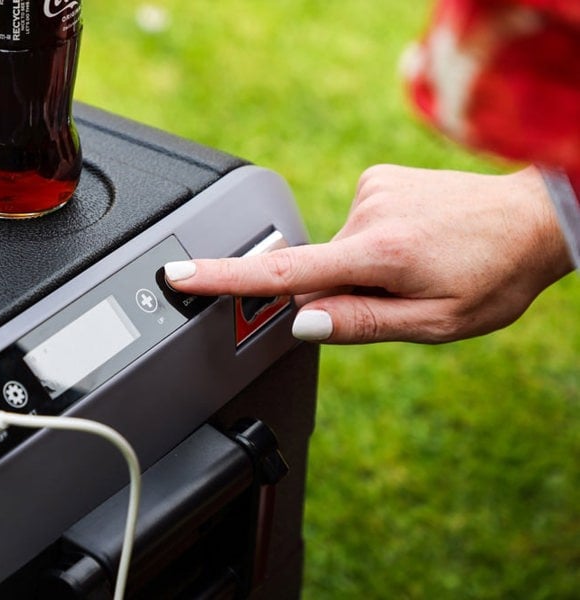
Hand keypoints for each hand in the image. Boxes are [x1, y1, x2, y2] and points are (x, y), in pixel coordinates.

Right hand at [164, 165, 573, 343]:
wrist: (536, 217)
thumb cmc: (495, 274)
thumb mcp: (436, 324)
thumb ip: (362, 323)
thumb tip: (300, 322)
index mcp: (379, 254)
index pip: (284, 273)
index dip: (224, 278)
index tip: (178, 274)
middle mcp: (369, 213)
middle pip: (319, 271)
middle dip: (342, 293)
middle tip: (404, 296)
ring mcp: (373, 190)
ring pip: (339, 249)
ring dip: (363, 268)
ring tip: (418, 267)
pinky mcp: (378, 179)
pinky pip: (356, 225)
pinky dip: (372, 244)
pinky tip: (414, 244)